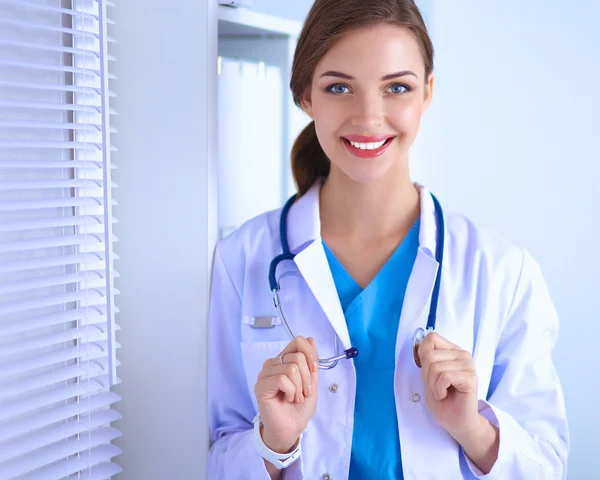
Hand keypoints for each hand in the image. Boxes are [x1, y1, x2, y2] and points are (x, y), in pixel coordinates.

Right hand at [254, 336, 318, 453]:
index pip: (298, 341)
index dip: (310, 354)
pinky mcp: (261, 386)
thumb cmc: (300, 407)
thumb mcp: (312, 381)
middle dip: (307, 377)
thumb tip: (310, 339)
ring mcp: (265, 374)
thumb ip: (311, 361)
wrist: (292, 428)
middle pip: (297, 356)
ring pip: (291, 368)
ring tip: (295, 397)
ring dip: (299, 387)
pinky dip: (291, 391)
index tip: (314, 370)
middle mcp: (273, 364)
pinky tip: (287, 399)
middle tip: (303, 392)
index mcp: (285, 360)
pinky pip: (282, 379)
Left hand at [417, 332, 479, 438]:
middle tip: (437, 386)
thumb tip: (419, 342)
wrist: (454, 421)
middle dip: (427, 375)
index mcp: (452, 350)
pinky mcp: (471, 378)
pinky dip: (439, 389)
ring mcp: (469, 365)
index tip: (428, 372)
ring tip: (442, 392)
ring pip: (436, 366)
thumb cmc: (441, 398)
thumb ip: (425, 356)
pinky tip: (445, 395)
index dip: (423, 356)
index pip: (431, 338)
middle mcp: (462, 354)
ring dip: (433, 384)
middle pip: (430, 355)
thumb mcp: (427, 373)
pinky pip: (444, 376)